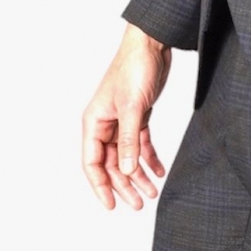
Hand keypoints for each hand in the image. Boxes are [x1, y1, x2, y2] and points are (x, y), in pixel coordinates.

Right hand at [82, 24, 171, 210]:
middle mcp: (104, 124)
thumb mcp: (133, 107)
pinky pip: (140, 144)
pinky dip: (149, 158)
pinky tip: (159, 171)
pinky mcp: (137, 116)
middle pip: (111, 164)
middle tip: (140, 204)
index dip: (100, 186)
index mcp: (94, 122)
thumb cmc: (135, 68)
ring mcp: (120, 121)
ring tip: (152, 192)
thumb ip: (129, 140)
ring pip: (127, 157)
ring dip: (138, 175)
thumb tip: (127, 171)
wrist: (151, 45)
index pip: (92, 162)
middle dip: (125, 185)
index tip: (112, 205)